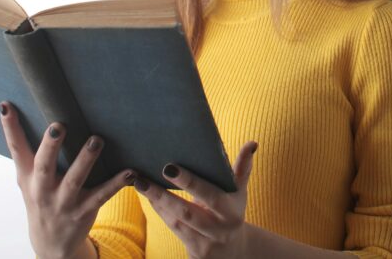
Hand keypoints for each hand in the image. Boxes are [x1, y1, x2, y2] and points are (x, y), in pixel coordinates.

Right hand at [0, 101, 135, 258]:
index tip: (6, 105)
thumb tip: (36, 114)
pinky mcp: (84, 210)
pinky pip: (102, 195)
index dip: (10, 128)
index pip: (16, 149)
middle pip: (44, 165)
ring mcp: (63, 201)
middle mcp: (42, 189)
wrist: (51, 243)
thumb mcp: (29, 180)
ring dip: (85, 160)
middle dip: (50, 146)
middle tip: (58, 125)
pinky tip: (129, 172)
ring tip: (96, 140)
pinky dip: (116, 183)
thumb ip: (32, 153)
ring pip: (74, 179)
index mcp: (27, 176)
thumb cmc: (43, 198)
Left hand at [133, 141, 258, 258]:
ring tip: (140, 183)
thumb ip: (243, 168)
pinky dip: (160, 213)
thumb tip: (252, 143)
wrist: (234, 250)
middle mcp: (220, 229)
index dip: (190, 183)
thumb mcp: (239, 192)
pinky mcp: (194, 252)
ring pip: (176, 222)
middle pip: (187, 213)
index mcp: (231, 210)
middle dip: (164, 196)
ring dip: (157, 203)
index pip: (210, 195)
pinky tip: (150, 198)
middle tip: (142, 179)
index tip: (170, 168)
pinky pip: (173, 229)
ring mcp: (206, 243)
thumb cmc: (232, 211)